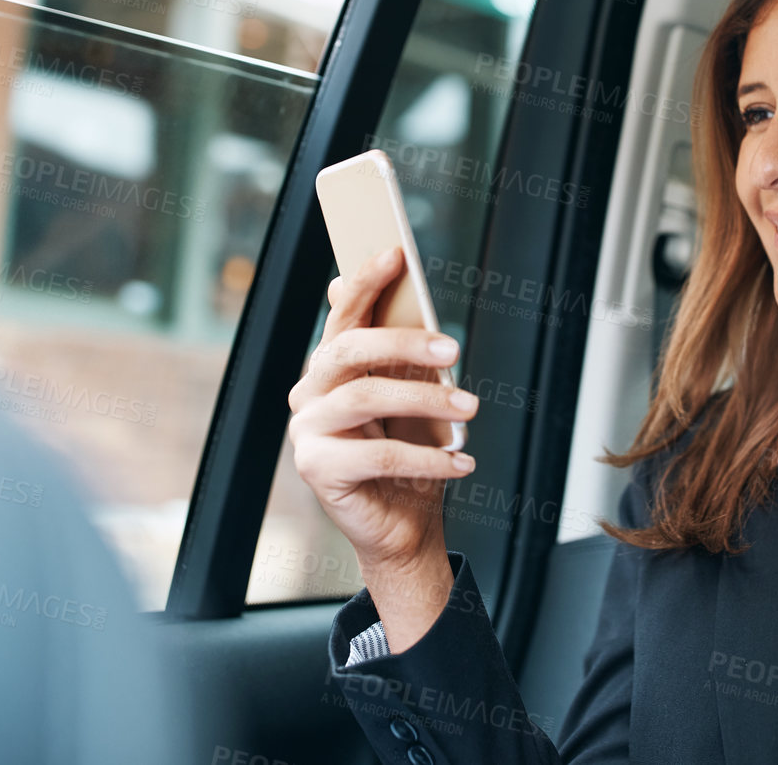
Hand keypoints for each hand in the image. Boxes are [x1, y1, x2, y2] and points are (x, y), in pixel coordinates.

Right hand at [288, 247, 477, 647]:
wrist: (403, 524)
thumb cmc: (409, 453)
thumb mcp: (413, 397)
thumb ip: (401, 353)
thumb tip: (395, 299)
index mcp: (330, 368)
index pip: (342, 316)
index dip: (364, 281)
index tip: (395, 253)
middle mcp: (310, 393)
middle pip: (348, 350)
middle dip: (404, 341)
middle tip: (453, 347)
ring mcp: (307, 431)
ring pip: (365, 397)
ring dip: (425, 398)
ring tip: (470, 407)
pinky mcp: (316, 470)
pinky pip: (376, 453)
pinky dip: (427, 456)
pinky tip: (461, 460)